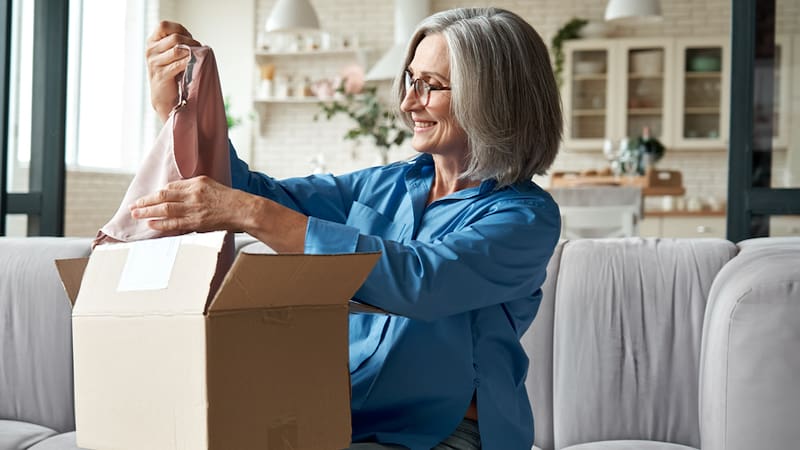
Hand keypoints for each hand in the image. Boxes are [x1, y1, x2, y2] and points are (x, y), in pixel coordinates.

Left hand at [130, 176, 308, 252]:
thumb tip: (180, 195)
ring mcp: (195, 208)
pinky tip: (151, 224)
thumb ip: (196, 188)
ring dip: (148, 212)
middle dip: (146, 202)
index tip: (148, 198)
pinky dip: (160, 223)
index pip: (172, 187)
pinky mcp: (198, 221)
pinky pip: (174, 223)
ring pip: (165, 209)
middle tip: (133, 206)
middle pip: (163, 197)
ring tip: (136, 214)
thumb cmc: (232, 199)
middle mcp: (194, 193)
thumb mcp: (213, 186)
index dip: (157, 193)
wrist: (245, 210)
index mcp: (197, 182)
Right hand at [145, 21, 200, 121]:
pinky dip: (190, 62)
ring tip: (198, 57)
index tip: (190, 38)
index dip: (179, 29)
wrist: (165, 97)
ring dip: (192, 52)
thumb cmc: (172, 74)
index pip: (163, 26)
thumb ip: (178, 44)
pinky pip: (179, 64)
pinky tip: (195, 64)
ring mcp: (154, 63)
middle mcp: (150, 50)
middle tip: (199, 49)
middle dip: (191, 42)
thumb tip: (195, 42)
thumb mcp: (172, 54)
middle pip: (174, 38)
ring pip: (177, 50)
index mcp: (152, 42)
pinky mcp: (161, 75)